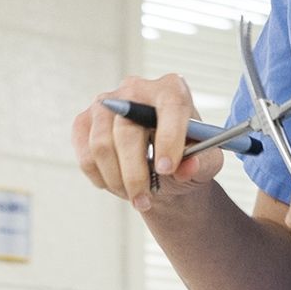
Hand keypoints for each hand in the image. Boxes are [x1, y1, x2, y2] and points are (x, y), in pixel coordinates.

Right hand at [71, 74, 222, 212]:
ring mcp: (105, 103)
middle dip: (135, 173)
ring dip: (117, 180)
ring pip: (102, 145)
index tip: (167, 169)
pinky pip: (85, 155)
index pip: (169, 105)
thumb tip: (187, 166)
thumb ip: (203, 164)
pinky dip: (102, 178)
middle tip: (145, 200)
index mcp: (171, 90)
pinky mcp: (84, 121)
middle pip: (127, 130)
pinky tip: (118, 184)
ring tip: (134, 195)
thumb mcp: (206, 163)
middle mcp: (135, 89)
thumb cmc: (184, 158)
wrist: (159, 165)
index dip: (168, 137)